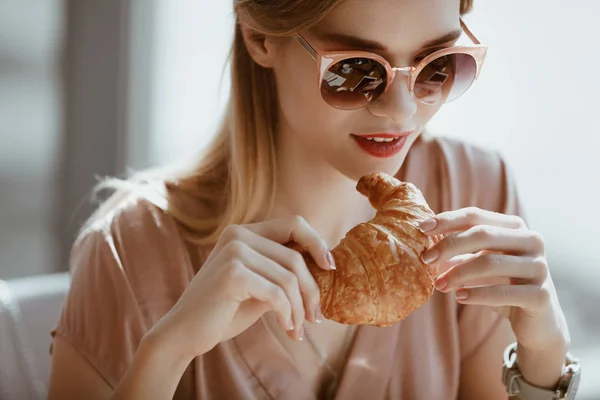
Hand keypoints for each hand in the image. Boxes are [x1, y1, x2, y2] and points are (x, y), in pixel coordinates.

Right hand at [149, 215, 334, 359]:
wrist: (185, 334)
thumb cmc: (224, 311)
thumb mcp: (259, 286)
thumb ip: (282, 273)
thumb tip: (324, 266)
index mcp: (244, 233)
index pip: (294, 223)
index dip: (317, 243)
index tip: (330, 268)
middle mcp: (238, 235)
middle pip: (296, 257)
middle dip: (311, 291)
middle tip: (315, 318)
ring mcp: (234, 252)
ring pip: (289, 278)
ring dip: (299, 309)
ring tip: (298, 330)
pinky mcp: (233, 274)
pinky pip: (277, 294)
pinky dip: (287, 315)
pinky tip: (287, 330)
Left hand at [418, 207, 569, 352]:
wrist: (538, 321)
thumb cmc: (502, 285)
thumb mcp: (478, 263)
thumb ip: (457, 252)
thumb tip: (423, 243)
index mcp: (515, 227)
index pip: (475, 215)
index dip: (447, 220)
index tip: (421, 229)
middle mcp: (532, 241)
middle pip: (483, 234)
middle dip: (449, 245)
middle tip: (425, 259)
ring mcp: (539, 267)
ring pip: (490, 262)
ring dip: (458, 273)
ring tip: (439, 285)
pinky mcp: (541, 295)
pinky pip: (503, 292)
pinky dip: (477, 294)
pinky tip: (459, 296)